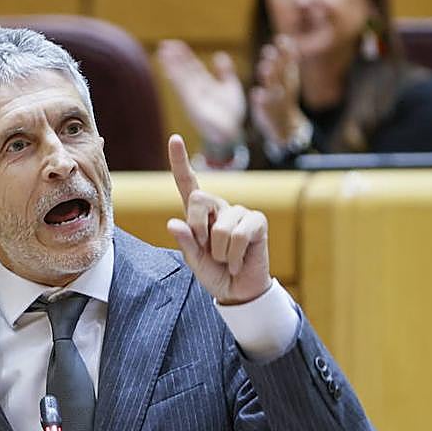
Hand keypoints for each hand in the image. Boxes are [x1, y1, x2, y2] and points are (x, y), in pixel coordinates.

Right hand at [157, 40, 245, 148]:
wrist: (231, 132)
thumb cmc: (231, 113)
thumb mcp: (231, 87)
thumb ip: (225, 72)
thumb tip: (219, 55)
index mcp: (206, 84)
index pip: (193, 66)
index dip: (185, 55)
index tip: (175, 44)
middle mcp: (197, 89)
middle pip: (184, 69)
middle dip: (174, 57)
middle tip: (163, 44)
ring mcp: (193, 97)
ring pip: (180, 77)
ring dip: (171, 65)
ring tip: (162, 53)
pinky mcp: (191, 104)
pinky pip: (182, 88)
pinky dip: (174, 78)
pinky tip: (167, 70)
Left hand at [165, 134, 270, 304]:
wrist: (238, 291)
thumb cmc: (214, 273)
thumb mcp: (194, 260)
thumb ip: (185, 243)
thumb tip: (174, 223)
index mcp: (199, 213)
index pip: (188, 183)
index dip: (180, 161)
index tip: (175, 138)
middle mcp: (219, 207)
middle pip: (199, 199)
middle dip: (198, 231)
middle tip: (209, 251)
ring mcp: (240, 212)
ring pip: (221, 226)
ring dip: (220, 251)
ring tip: (227, 259)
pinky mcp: (257, 221)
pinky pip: (239, 234)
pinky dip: (235, 255)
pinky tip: (239, 261)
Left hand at [249, 35, 308, 146]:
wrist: (284, 126)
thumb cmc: (282, 97)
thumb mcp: (287, 78)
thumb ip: (284, 61)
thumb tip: (284, 39)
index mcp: (289, 79)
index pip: (290, 63)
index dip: (287, 51)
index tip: (281, 39)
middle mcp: (285, 88)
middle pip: (281, 73)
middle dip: (276, 62)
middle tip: (268, 50)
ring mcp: (276, 100)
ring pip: (274, 87)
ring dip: (270, 77)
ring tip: (264, 67)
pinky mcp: (267, 111)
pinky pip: (264, 105)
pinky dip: (261, 99)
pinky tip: (256, 93)